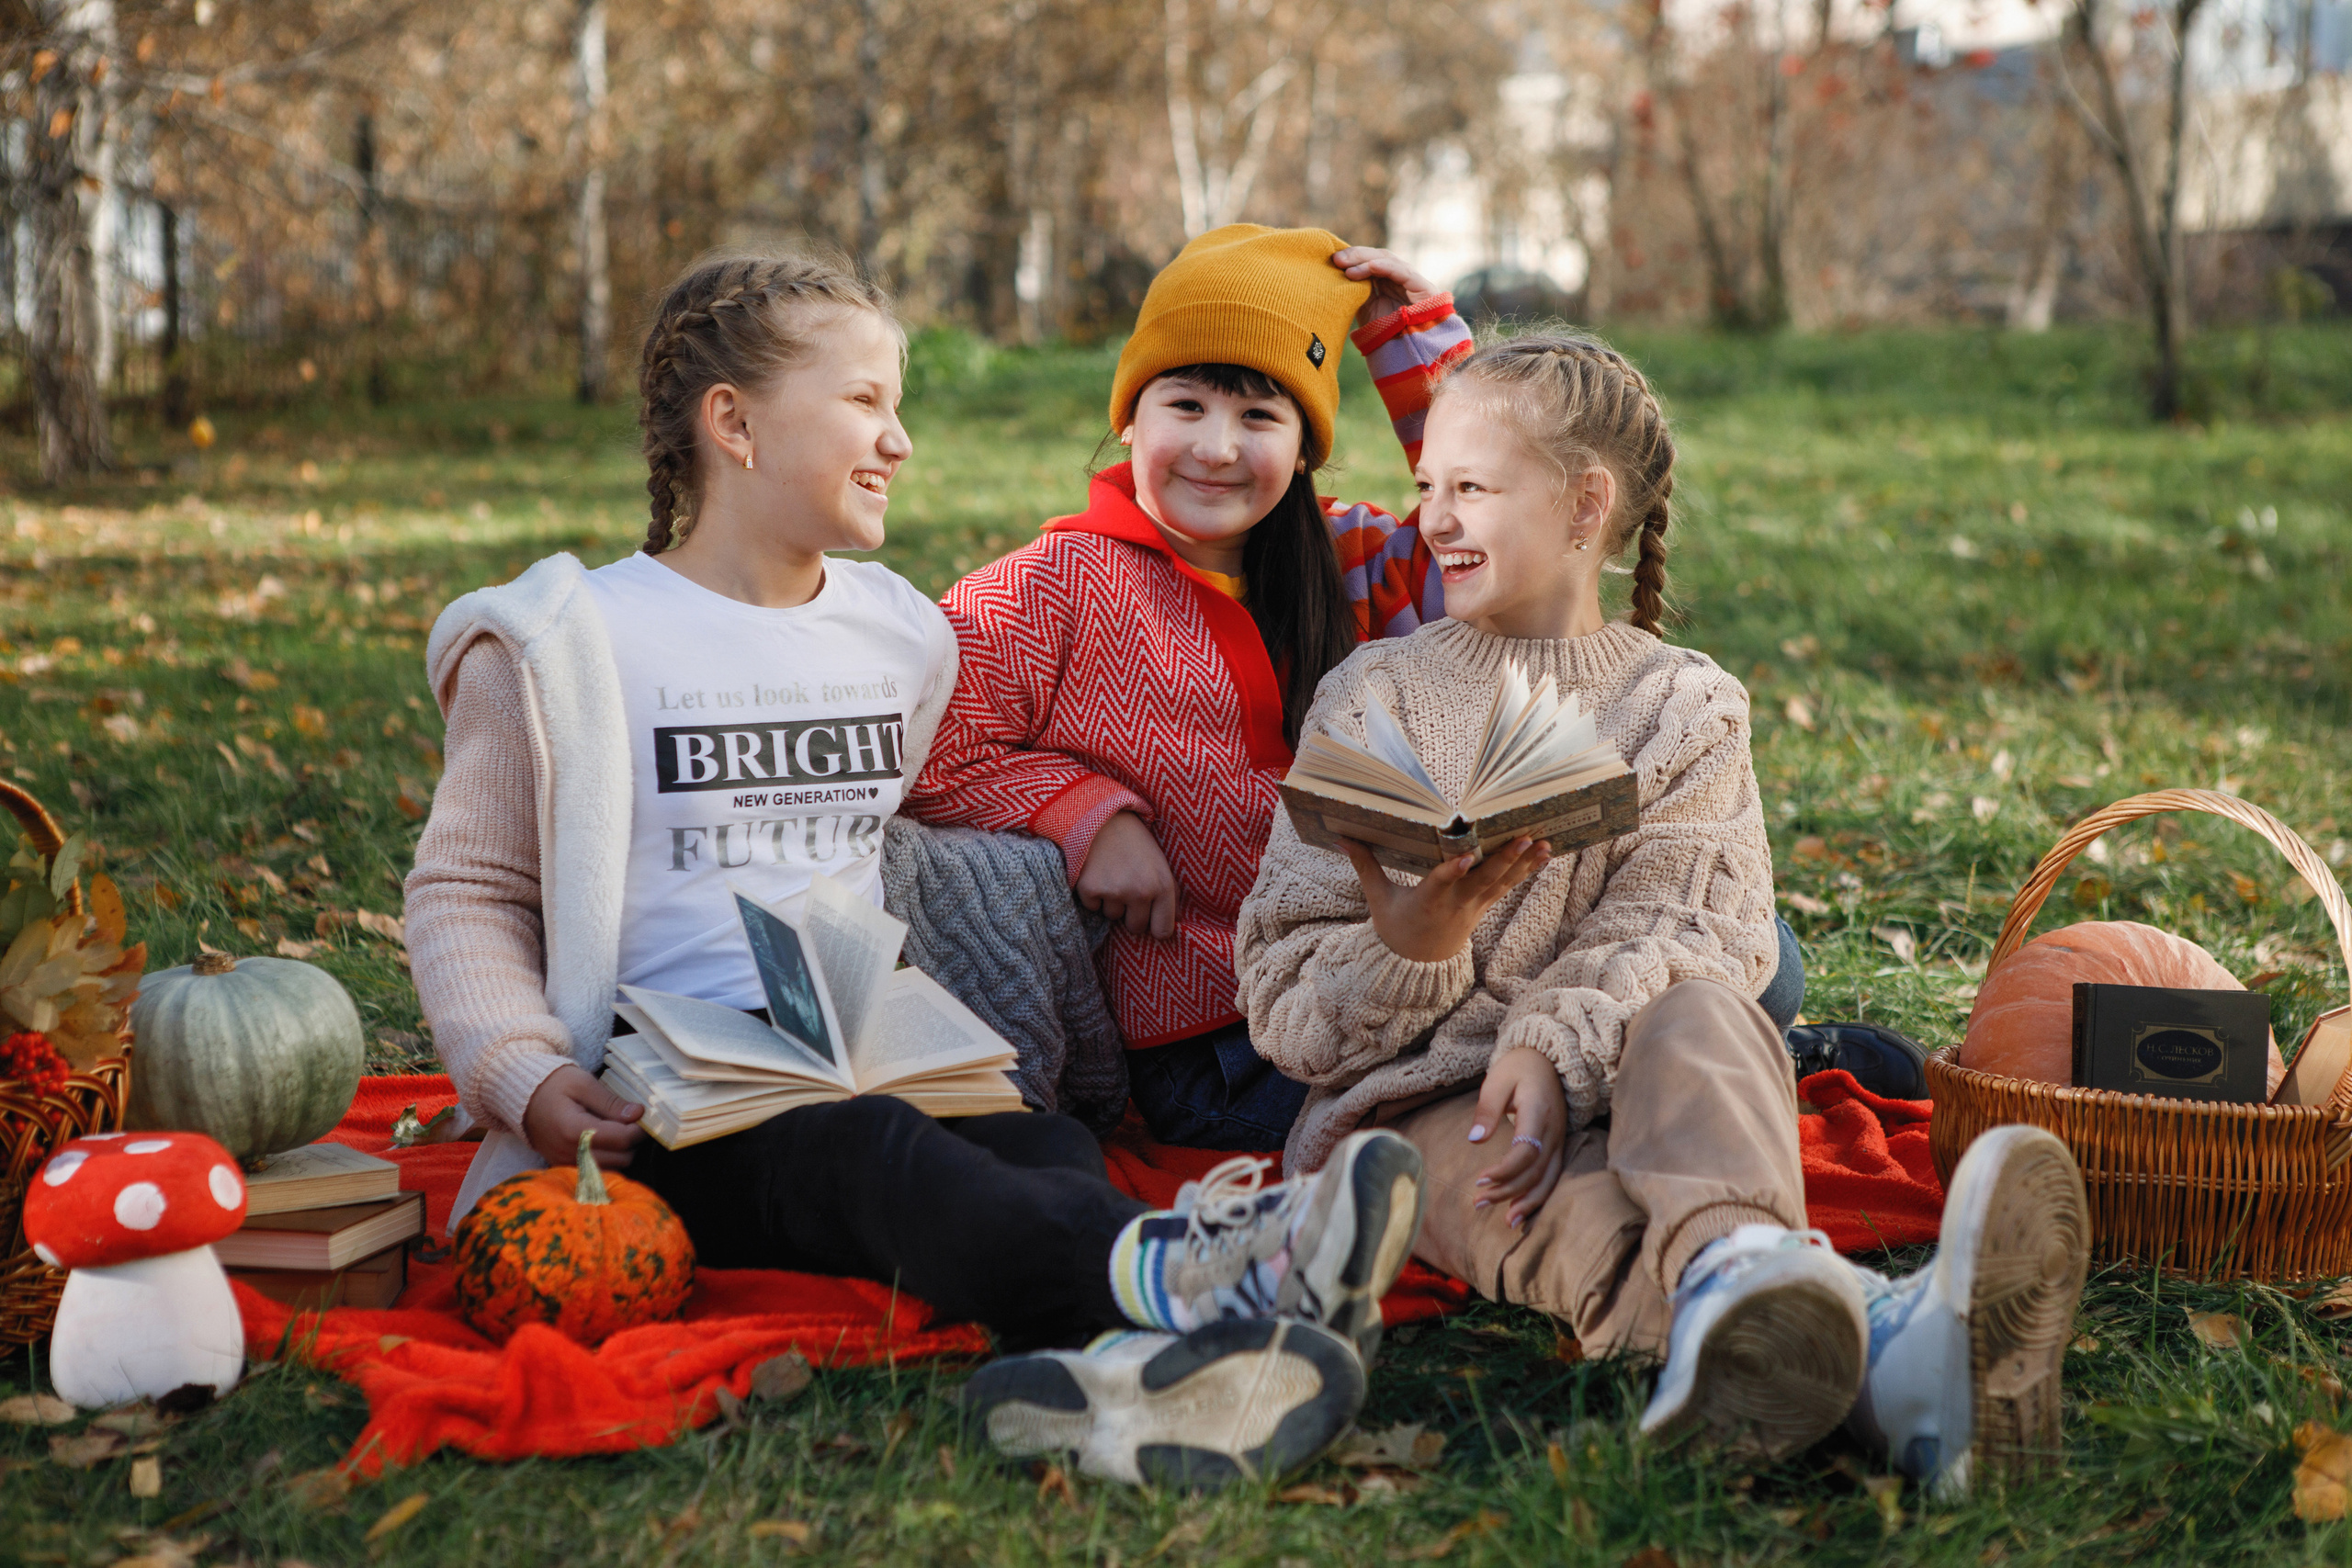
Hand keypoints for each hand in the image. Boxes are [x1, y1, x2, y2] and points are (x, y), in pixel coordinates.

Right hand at [522, 1063, 645, 1168]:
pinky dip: (608, 1159)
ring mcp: (566, 1164)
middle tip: (633, 1123)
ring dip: (622, 1152)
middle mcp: (569, 1154)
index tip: (644, 1116)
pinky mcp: (565, 1167)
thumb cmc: (553, 1085)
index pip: (622, 1139)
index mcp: (574, 1131)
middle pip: (621, 1159)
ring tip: (618, 1130)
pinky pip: (596, 1171)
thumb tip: (638, 1114)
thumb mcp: (583, 1084)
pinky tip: (606, 1141)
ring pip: (612, 1169)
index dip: (640, 1129)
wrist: (522, 1097)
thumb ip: (611, 1102)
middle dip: (633, 1142)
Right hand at [1076, 810, 1179, 939]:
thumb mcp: (1159, 863)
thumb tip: (1172, 924)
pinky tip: (1096, 871)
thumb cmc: (1134, 841)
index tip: (1150, 922)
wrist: (1101, 815)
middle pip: (1135, 927)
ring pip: (1112, 916)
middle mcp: (1141, 892)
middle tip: (1126, 887)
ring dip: (1110, 901)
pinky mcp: (1091, 890)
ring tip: (1111, 873)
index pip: (1163, 930)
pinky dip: (1092, 894)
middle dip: (1130, 914)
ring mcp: (1115, 892)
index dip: (1155, 928)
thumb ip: (1167, 893)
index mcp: (1163, 886)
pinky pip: (1092, 907)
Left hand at [1332, 246, 1441, 328]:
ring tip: (1348, 269)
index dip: (1353, 258)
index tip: (1333, 260)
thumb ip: (1356, 293)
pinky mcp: (1424, 288)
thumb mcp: (1366, 311)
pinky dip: (1387, 267)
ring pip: (1389, 261)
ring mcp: (1413, 282)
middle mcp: (1400, 279)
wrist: (1408, 357)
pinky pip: (1404, 272)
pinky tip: (1371, 266)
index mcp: (1387, 283)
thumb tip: (1335, 276)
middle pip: (1377, 258)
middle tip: (1337, 259)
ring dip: (1367, 262)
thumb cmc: (1387, 338)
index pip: (1369, 261)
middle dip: (1357, 256)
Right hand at [1338, 835, 1548, 962]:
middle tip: (1524, 839)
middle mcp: (1455, 905)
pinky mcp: (1483, 907)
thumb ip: (1364, 865)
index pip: (1440, 884)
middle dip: (1504, 861)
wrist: (1417, 965)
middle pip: (1482, 881)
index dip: (1453, 871)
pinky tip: (1543, 854)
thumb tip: (1341, 837)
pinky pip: (1506, 887)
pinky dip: (1525, 871)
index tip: (1466, 857)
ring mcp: (1473, 908)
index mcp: (1427, 901)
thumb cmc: (1396, 927)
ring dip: (1523, 864)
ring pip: (1501, 884)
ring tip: (1543, 844)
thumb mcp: (1378, 899)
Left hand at [1466, 1046, 1568, 1227]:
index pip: (1526, 1152)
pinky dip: (1538, 1196)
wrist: (1547, 1060)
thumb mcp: (1496, 1080)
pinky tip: (1521, 1211)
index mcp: (1538, 1112)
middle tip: (1478, 1203)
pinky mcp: (1558, 1147)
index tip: (1479, 1179)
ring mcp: (1559, 1140)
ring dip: (1526, 1202)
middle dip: (1508, 1192)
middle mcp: (1554, 1131)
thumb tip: (1474, 1140)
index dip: (1504, 1171)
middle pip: (1535, 1172)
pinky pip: (1552, 1177)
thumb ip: (1486, 1109)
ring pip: (1548, 1180)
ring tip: (1504, 1220)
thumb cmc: (1517, 1068)